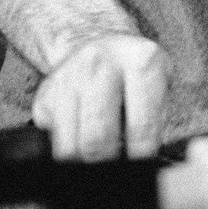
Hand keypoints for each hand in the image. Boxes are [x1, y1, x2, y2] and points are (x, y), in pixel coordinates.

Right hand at [32, 34, 167, 160]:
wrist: (99, 40)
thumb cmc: (137, 72)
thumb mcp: (162, 81)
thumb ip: (159, 116)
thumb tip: (150, 159)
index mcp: (141, 62)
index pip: (142, 124)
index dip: (142, 153)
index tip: (143, 165)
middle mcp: (101, 64)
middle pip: (98, 137)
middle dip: (108, 162)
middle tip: (116, 168)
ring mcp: (68, 77)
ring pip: (70, 145)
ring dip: (84, 161)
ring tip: (100, 159)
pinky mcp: (45, 93)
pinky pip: (51, 138)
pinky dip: (66, 148)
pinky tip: (82, 138)